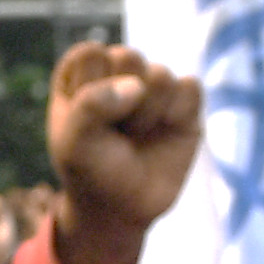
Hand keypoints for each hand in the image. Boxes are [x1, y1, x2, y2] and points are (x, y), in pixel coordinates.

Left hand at [45, 44, 202, 263]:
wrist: (121, 209)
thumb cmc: (91, 171)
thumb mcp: (74, 142)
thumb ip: (92, 104)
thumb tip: (138, 86)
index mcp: (82, 71)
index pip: (91, 55)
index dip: (90, 92)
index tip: (85, 123)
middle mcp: (119, 71)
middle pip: (128, 57)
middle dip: (122, 103)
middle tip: (116, 133)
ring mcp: (153, 85)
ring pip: (160, 75)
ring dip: (148, 115)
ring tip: (137, 137)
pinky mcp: (183, 102)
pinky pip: (190, 88)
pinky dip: (178, 113)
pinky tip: (166, 132)